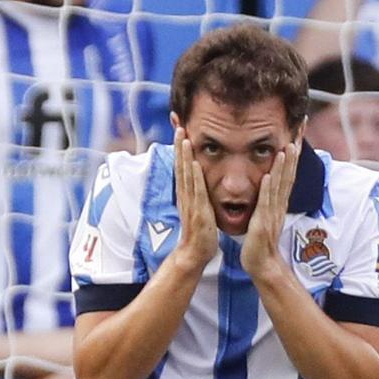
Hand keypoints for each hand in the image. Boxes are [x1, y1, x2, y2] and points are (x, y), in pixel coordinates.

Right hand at [171, 135, 217, 272]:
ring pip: (186, 174)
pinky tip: (194, 163)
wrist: (195, 252)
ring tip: (183, 137)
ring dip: (184, 156)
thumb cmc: (200, 231)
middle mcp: (186, 194)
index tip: (180, 131)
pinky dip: (194, 176)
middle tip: (178, 125)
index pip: (182, 166)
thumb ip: (198, 194)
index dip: (180, 149)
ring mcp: (190, 202)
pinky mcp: (198, 211)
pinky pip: (196, 190)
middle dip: (179, 146)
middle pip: (180, 165)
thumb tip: (198, 183)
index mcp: (187, 193)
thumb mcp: (198, 208)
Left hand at [242, 142, 299, 281]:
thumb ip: (268, 198)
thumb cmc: (260, 240)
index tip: (296, 134)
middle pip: (290, 173)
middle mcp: (279, 203)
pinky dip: (268, 189)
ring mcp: (272, 212)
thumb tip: (268, 182)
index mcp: (278, 200)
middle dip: (294, 152)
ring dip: (284, 167)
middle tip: (299, 132)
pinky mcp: (263, 222)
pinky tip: (269, 175)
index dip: (293, 153)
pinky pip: (266, 202)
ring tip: (288, 148)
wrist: (262, 263)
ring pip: (281, 185)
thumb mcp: (265, 213)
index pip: (288, 172)